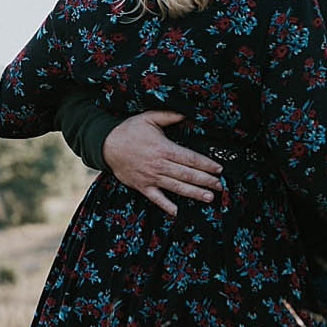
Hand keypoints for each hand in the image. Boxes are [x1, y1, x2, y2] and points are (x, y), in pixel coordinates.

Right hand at [102, 111, 222, 216]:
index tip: (219, 169)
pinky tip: (178, 212)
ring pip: (177, 187)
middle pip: (188, 174)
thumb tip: (187, 113)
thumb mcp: (149, 118)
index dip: (206, 164)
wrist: (106, 145)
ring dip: (194, 193)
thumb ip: (169, 116)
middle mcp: (159, 165)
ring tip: (209, 198)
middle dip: (206, 180)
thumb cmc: (129, 130)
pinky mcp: (142, 186)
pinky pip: (157, 198)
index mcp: (164, 148)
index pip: (190, 158)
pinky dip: (167, 206)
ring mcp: (151, 177)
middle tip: (220, 185)